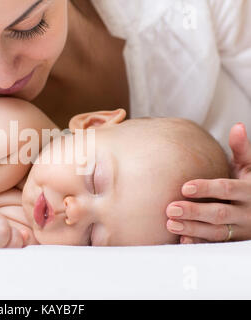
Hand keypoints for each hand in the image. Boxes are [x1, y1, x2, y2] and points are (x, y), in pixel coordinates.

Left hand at [166, 123, 250, 243]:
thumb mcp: (250, 167)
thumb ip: (242, 149)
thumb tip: (238, 126)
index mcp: (248, 191)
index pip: (226, 189)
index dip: (206, 188)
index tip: (184, 187)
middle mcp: (246, 212)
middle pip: (219, 213)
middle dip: (195, 212)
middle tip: (171, 208)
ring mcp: (241, 229)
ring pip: (216, 232)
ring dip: (192, 229)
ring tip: (170, 223)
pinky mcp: (234, 240)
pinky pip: (216, 245)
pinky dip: (200, 244)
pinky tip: (183, 241)